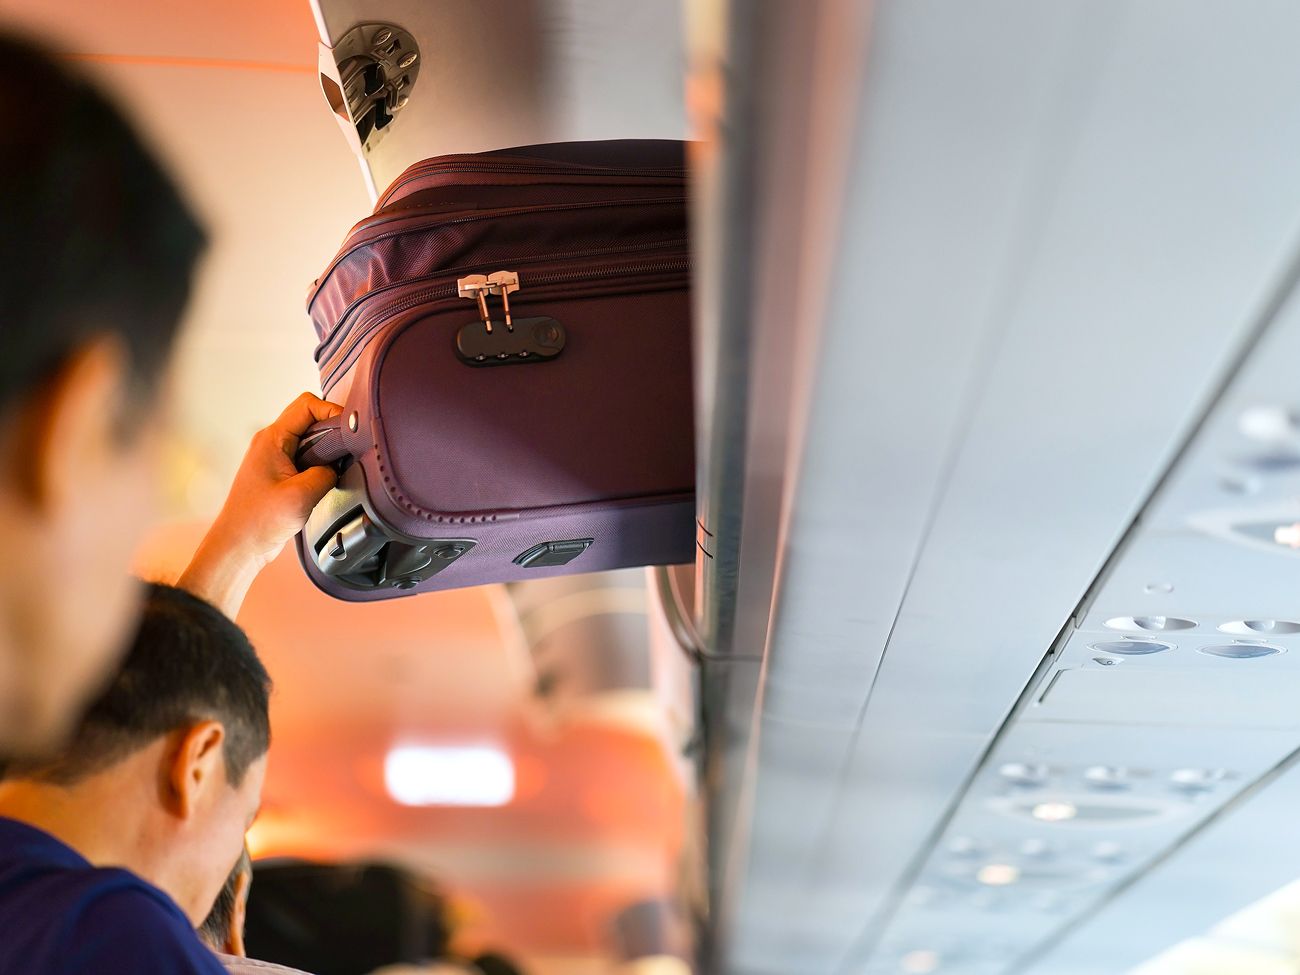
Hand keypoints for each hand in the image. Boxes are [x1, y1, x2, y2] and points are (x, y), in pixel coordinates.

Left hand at [178, 393, 342, 616]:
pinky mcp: (281, 473)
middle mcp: (271, 443)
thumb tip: (338, 467)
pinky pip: (307, 458)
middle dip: (333, 432)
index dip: (331, 410)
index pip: (306, 405)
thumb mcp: (301, 495)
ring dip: (327, 451)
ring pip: (311, 439)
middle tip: (347, 451)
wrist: (240, 546)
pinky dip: (321, 465)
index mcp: (271, 439)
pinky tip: (325, 482)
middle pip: (311, 419)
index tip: (349, 428)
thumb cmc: (258, 522)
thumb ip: (326, 473)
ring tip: (336, 469)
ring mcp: (275, 458)